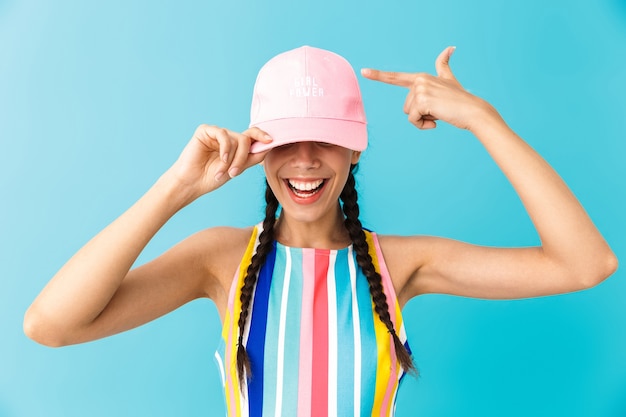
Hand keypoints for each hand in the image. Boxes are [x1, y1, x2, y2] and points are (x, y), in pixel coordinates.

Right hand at [167, 125, 271, 198]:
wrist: (192, 183)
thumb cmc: (211, 177)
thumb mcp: (237, 169)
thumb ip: (251, 158)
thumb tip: (268, 147)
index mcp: (235, 146)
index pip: (252, 135)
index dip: (261, 135)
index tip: (271, 140)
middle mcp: (227, 137)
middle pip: (246, 140)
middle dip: (243, 157)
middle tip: (235, 173)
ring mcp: (216, 133)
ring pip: (236, 139)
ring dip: (232, 159)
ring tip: (223, 172)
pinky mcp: (205, 130)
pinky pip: (223, 135)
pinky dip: (225, 149)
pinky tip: (221, 159)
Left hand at [361, 47, 493, 130]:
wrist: (472, 111)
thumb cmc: (460, 99)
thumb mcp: (449, 79)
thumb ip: (444, 65)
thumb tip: (450, 47)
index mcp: (421, 77)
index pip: (396, 77)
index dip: (378, 75)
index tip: (364, 71)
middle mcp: (419, 80)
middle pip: (406, 106)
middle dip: (419, 113)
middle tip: (438, 110)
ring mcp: (420, 89)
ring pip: (409, 113)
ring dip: (422, 119)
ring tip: (439, 113)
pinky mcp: (422, 101)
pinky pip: (413, 120)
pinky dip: (423, 125)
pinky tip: (437, 121)